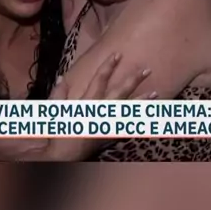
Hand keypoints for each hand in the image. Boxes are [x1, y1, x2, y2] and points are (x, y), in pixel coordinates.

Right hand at [38, 54, 154, 159]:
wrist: (65, 155)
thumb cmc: (59, 131)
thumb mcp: (55, 110)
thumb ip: (58, 94)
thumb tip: (61, 78)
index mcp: (87, 103)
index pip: (99, 80)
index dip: (108, 66)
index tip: (118, 54)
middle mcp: (101, 112)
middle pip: (120, 92)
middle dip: (133, 80)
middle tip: (147, 69)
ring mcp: (108, 124)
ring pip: (128, 110)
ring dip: (142, 101)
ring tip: (156, 93)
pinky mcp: (111, 135)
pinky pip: (127, 128)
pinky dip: (138, 123)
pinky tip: (149, 118)